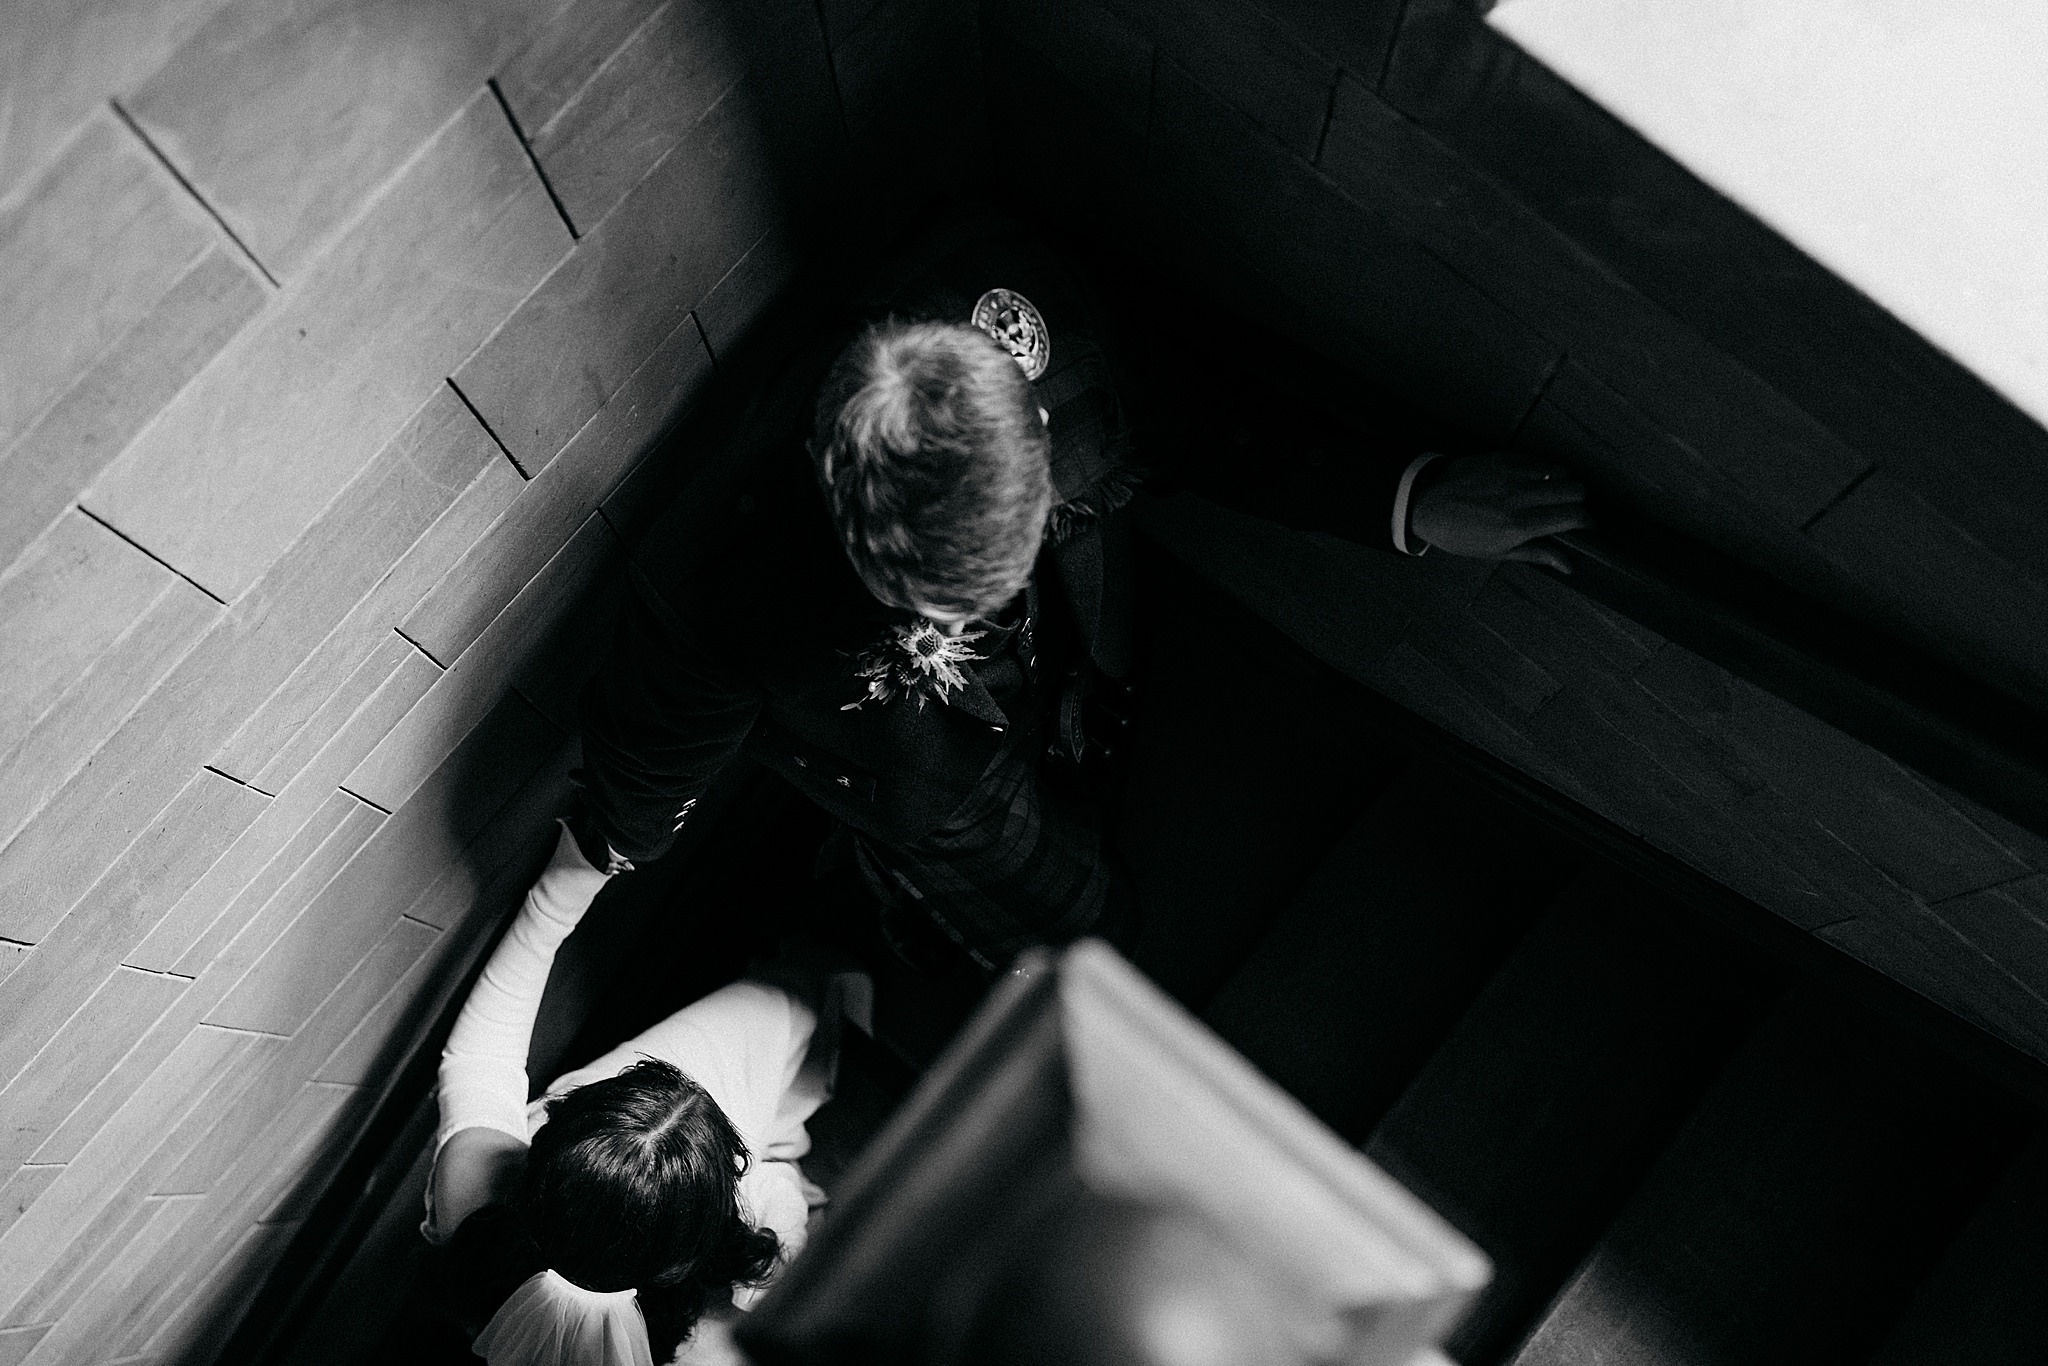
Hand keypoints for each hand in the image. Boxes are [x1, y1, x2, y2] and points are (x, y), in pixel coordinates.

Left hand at [1409, 453, 1589, 570]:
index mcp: (1518, 525)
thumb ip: (1537, 553)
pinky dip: (1544, 471)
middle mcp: (1519, 496)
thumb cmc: (1457, 533)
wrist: (1424, 503)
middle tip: (1569, 512)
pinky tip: (1533, 482)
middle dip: (1579, 502)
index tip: (1588, 528)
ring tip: (1551, 496)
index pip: (1574, 516)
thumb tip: (1569, 564)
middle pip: (1576, 489)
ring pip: (1563, 470)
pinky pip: (1540, 459)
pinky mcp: (1504, 457)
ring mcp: (1512, 473)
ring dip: (1564, 483)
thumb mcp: (1496, 552)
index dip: (1589, 523)